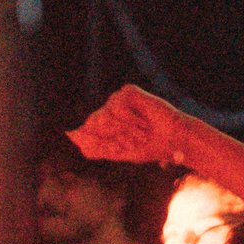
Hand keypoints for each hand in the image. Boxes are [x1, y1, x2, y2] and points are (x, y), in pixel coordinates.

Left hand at [71, 85, 186, 167]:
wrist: (173, 141)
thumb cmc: (149, 147)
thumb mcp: (119, 152)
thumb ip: (95, 146)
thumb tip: (71, 135)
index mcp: (105, 124)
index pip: (87, 131)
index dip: (106, 142)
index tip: (127, 147)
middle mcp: (109, 109)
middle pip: (95, 124)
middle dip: (117, 137)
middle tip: (137, 139)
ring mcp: (118, 99)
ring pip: (105, 116)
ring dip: (126, 130)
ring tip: (142, 130)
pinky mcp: (128, 91)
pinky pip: (116, 106)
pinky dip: (130, 118)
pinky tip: (143, 120)